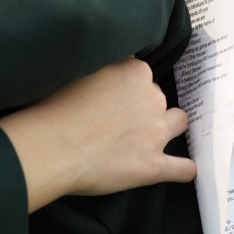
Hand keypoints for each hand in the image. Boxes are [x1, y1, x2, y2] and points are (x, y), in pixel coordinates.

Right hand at [0, 58, 194, 210]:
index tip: (111, 97)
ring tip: (150, 136)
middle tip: (116, 120)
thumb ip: (106, 65)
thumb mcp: (81, 69)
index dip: (125, 87)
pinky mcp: (153, 165)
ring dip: (168, 127)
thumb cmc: (55, 108)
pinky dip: (182, 169)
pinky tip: (181, 169)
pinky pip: (182, 168)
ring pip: (179, 122)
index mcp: (136, 72)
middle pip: (157, 97)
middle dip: (143, 107)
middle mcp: (153, 99)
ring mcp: (156, 133)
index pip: (140, 75)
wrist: (51, 148)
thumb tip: (116, 63)